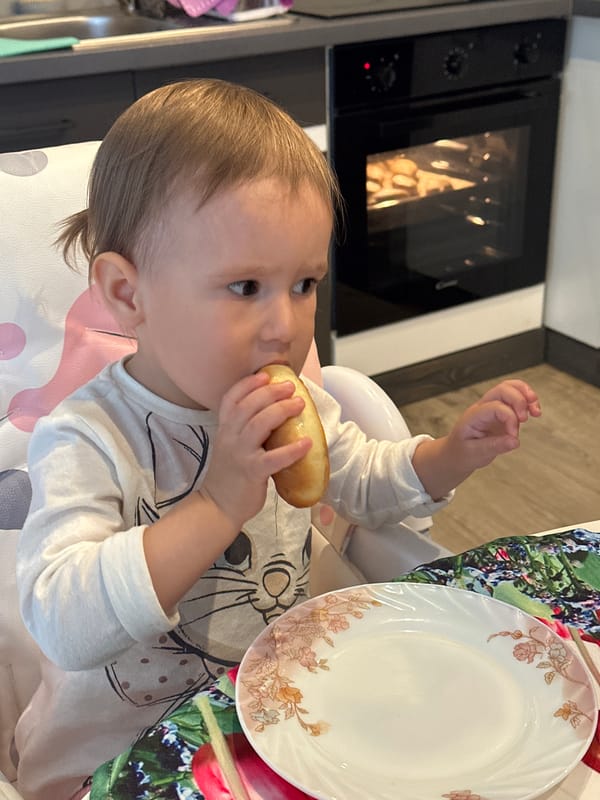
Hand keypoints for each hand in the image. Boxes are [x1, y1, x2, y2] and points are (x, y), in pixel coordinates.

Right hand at [199, 371, 311, 526]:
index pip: (230, 399)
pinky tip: (307, 443)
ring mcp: (239, 454)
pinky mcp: (252, 472)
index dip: (247, 384)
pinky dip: (292, 449)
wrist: (218, 506)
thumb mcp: (231, 446)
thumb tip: (276, 415)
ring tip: (299, 404)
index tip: (265, 375)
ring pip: (259, 424)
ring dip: (281, 410)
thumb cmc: (230, 475)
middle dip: (270, 392)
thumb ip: (246, 430)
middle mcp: (229, 437)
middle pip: (247, 406)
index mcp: (224, 429)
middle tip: (290, 386)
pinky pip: (274, 458)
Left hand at [413, 379, 540, 499]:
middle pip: (503, 389)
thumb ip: (494, 447)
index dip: (509, 419)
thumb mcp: (474, 454)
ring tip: (536, 411)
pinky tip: (534, 411)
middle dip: (519, 400)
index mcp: (473, 416)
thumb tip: (515, 441)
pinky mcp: (502, 414)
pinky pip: (515, 399)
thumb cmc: (461, 452)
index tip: (513, 436)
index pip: (495, 407)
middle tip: (525, 418)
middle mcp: (483, 408)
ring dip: (526, 396)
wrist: (455, 454)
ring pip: (510, 389)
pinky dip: (527, 401)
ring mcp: (493, 408)